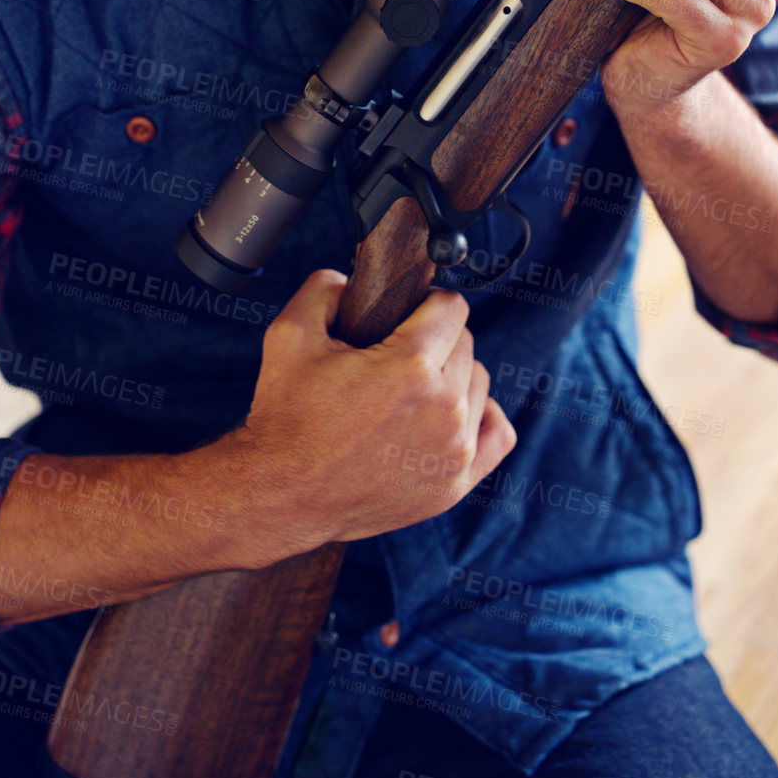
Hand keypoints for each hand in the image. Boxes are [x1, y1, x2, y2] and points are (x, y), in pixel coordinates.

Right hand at [224, 270, 516, 563]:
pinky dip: (481, 416)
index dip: (425, 302)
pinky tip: (451, 413)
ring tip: (412, 388)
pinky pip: (497, 434)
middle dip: (434, 340)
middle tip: (395, 354)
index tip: (406, 314)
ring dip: (454, 378)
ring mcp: (453, 451)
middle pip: (465, 343)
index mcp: (410, 366)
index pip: (451, 307)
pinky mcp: (453, 485)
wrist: (280, 495)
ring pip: (479, 384)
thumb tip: (354, 281)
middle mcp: (443, 409)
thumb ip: (325, 288)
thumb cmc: (285, 418)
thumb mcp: (289, 333)